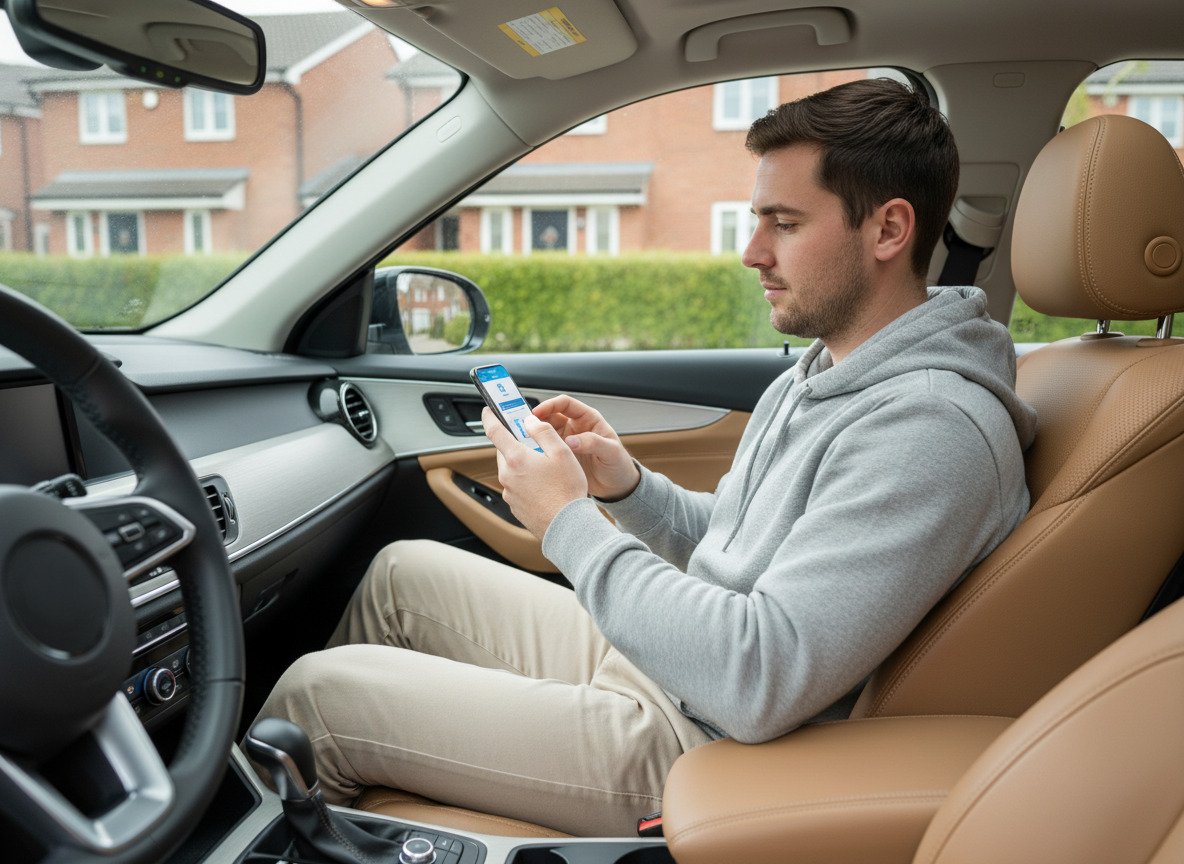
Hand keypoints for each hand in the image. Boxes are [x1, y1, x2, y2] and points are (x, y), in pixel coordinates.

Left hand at [482, 408, 589, 539]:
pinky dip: (526, 482)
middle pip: (504, 451)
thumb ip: (543, 432)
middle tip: (534, 442)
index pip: (494, 431)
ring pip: (511, 470)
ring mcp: (509, 492)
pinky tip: (544, 486)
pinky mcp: (514, 506)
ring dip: (522, 464)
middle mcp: (507, 475)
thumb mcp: (561, 452)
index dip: (490, 417)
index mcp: (516, 458)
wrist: (567, 526)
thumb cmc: (566, 490)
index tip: (489, 411)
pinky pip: (516, 487)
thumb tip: (529, 421)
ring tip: (546, 469)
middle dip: (516, 444)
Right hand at [533, 395, 640, 500]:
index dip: (550, 405)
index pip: (565, 404)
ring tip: (524, 439)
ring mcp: (567, 441)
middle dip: (538, 418)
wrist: (617, 486)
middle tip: (525, 426)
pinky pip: (546, 448)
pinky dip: (537, 449)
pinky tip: (531, 454)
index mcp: (589, 419)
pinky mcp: (562, 456)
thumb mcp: (610, 452)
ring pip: (546, 431)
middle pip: (551, 415)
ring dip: (536, 433)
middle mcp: (576, 428)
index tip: (537, 413)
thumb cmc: (619, 465)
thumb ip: (592, 443)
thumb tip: (571, 440)